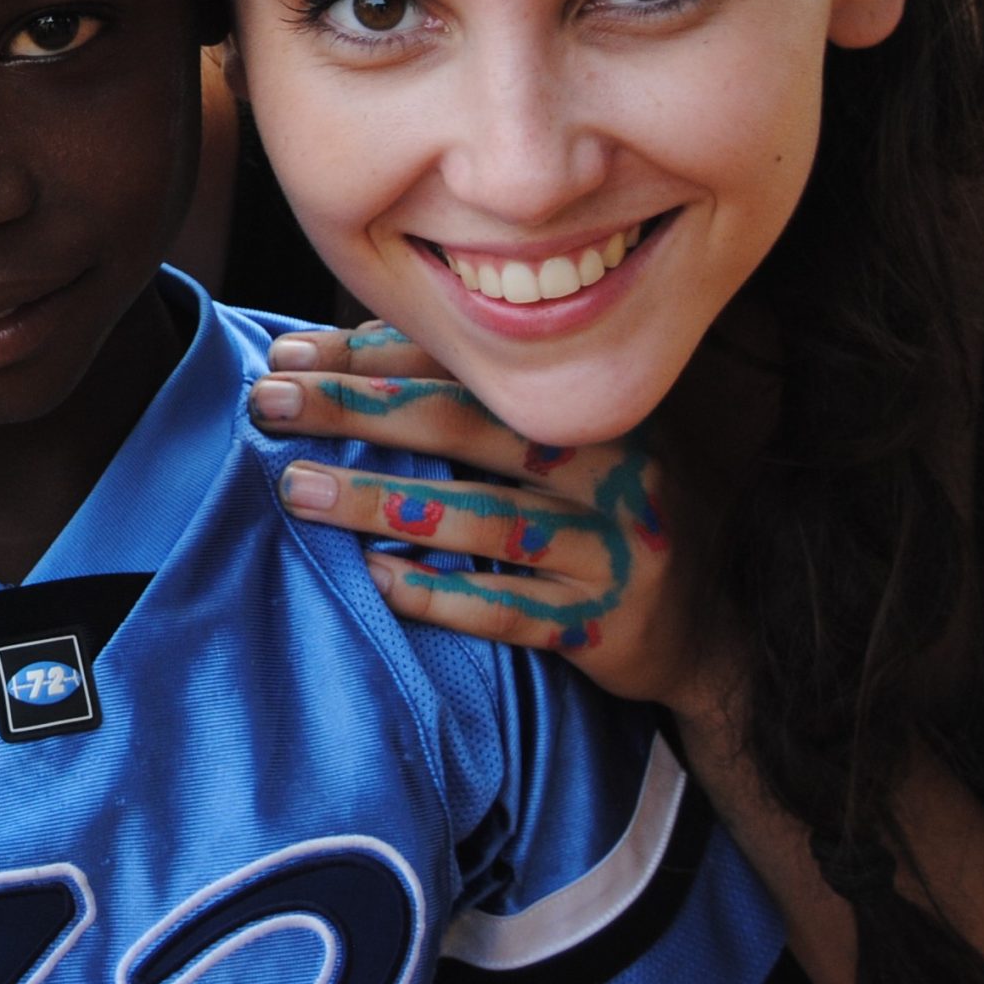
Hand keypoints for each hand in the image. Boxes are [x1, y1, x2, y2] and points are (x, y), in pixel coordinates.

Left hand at [250, 322, 700, 709]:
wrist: (716, 631)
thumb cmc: (609, 516)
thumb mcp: (569, 447)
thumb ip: (479, 405)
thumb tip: (343, 359)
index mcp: (588, 407)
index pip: (469, 365)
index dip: (374, 354)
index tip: (289, 352)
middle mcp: (608, 466)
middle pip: (465, 426)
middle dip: (357, 409)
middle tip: (268, 402)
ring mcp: (611, 546)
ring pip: (480, 519)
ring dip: (378, 501)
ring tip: (294, 488)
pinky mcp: (603, 624)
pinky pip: (510, 609)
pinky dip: (440, 595)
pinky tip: (375, 579)